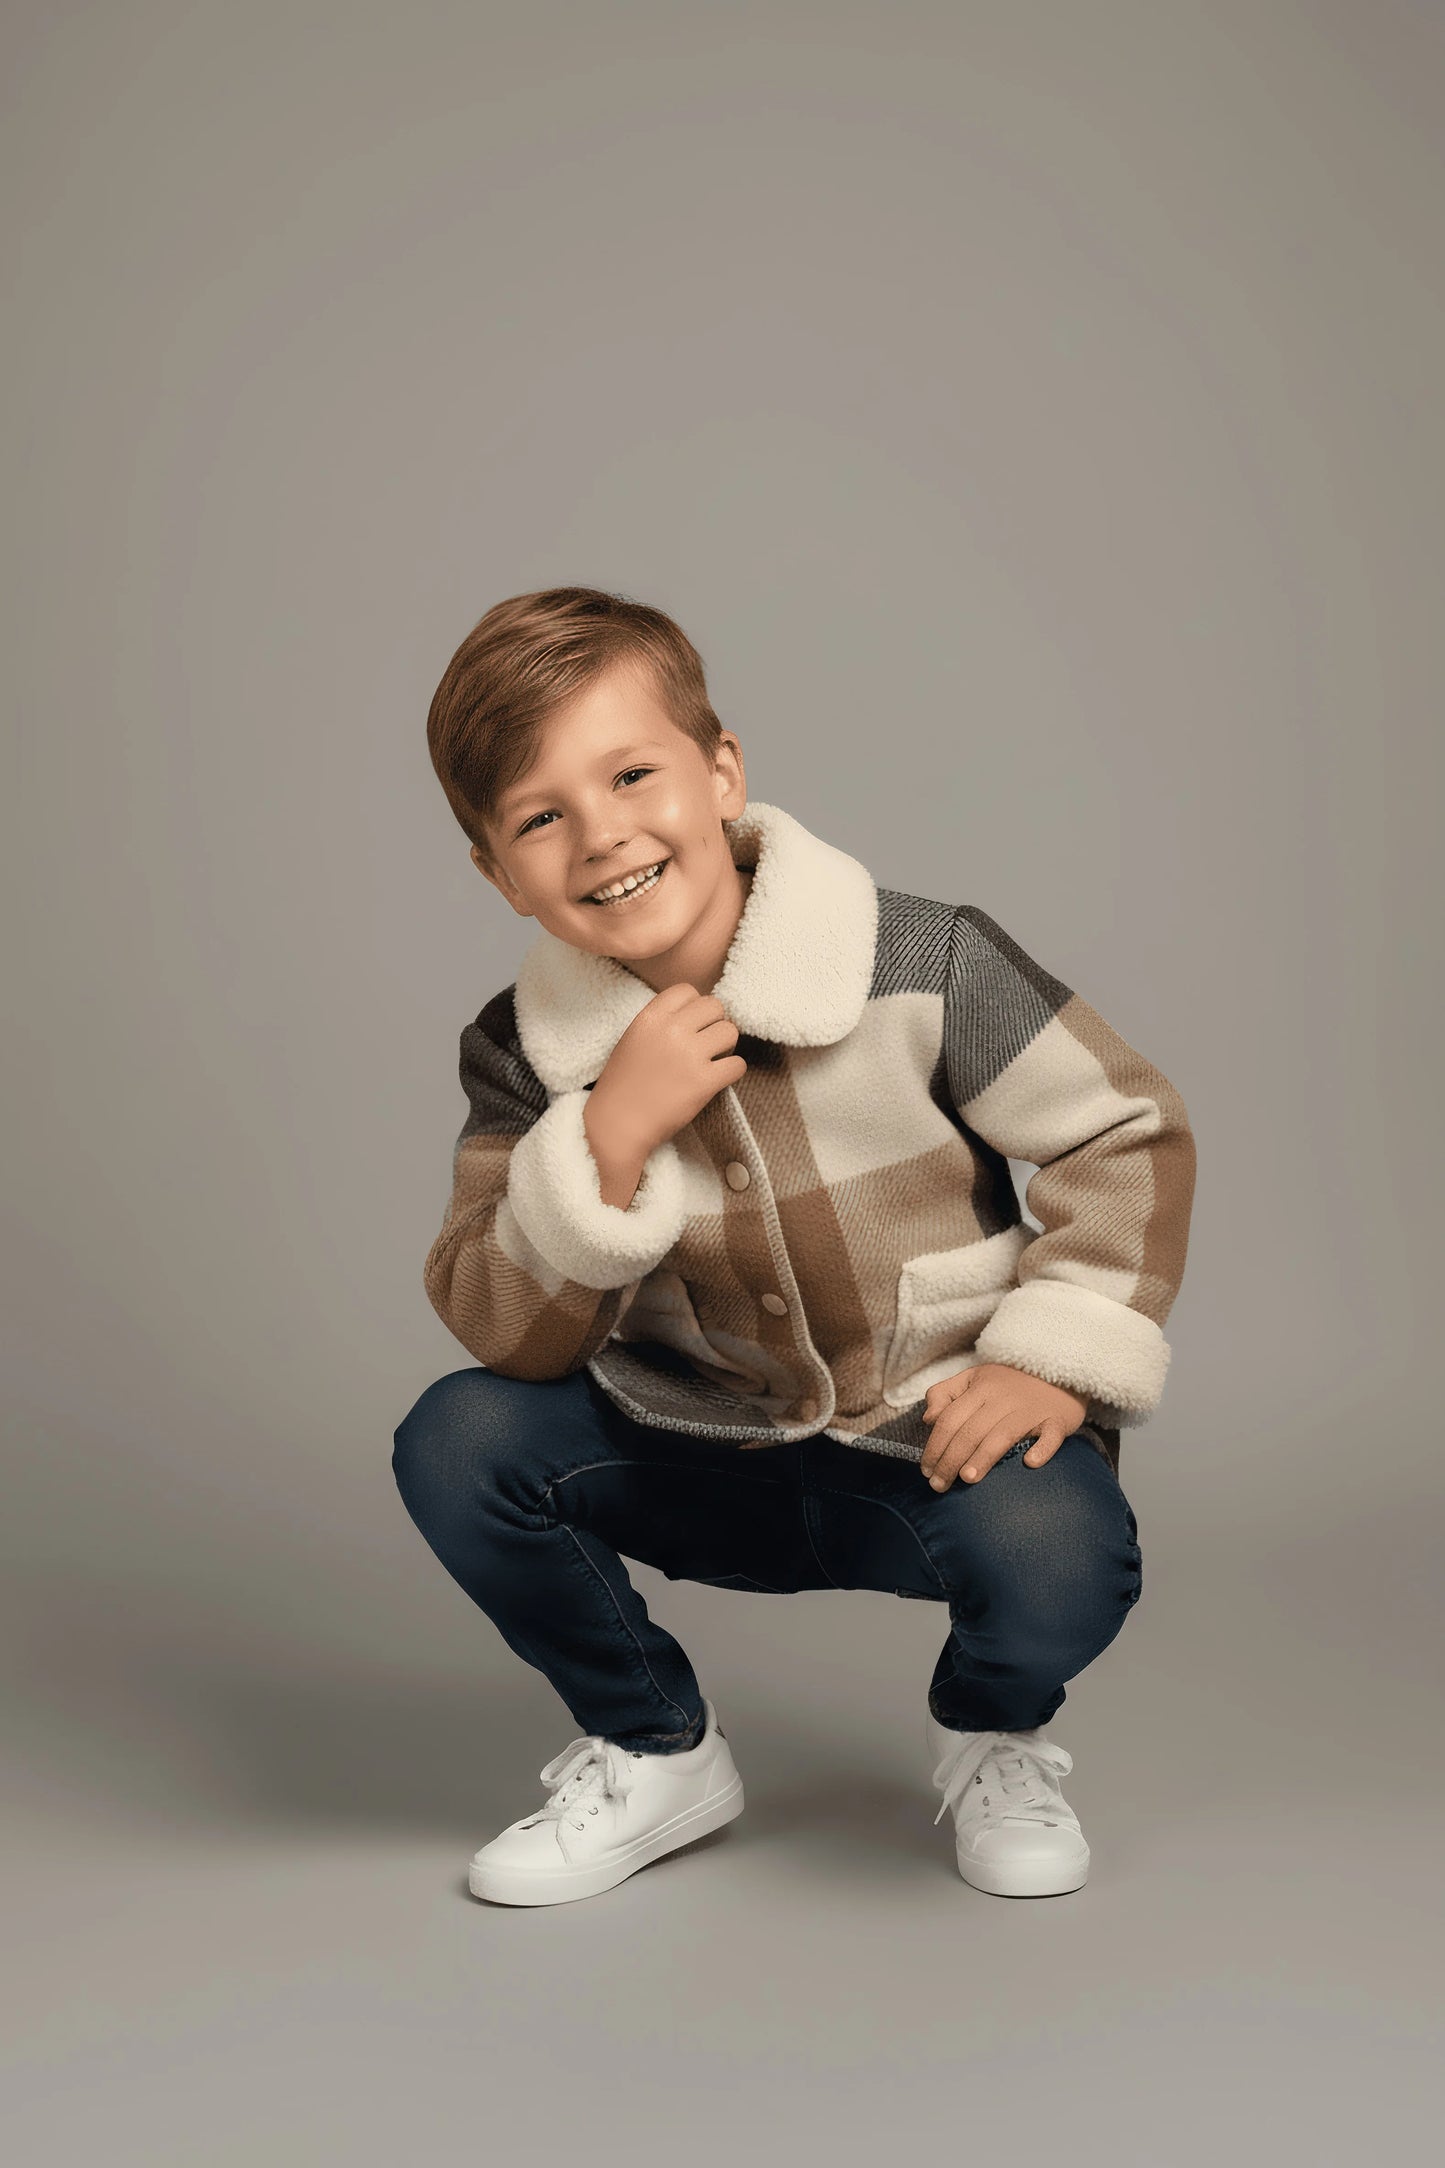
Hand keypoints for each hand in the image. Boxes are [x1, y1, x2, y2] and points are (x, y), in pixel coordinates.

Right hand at [587, 982, 747, 1163]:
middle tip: (707, 1043)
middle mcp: (671, 1030)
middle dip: (714, 1024)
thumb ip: (660, 1023)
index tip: (692, 1024)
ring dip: (726, 1046)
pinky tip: (717, 1079)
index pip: (688, 990)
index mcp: (650, 1017)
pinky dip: (732, 1072)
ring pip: (730, 1032)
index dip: (694, 1007)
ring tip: (713, 1061)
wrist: (617, 1124)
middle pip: (715, 1006)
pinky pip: (738, 1064)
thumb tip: (694, 1014)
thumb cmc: (622, 1085)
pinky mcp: (704, 1081)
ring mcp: (689, 1055)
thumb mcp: (633, 1039)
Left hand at [918, 1363, 1087, 1490]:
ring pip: (1002, 1436)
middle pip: (971, 1432)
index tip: (926, 1470)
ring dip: (983, 1458)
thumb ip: (945, 1393)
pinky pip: (1050, 1436)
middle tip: (939, 1485)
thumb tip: (929, 1419)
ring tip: (967, 1479)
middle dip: (950, 1461)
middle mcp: (1004, 1398)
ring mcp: (1031, 1410)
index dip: (934, 1446)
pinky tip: (1030, 1463)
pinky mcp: (1057, 1421)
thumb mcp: (974, 1377)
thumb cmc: (1010, 1382)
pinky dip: (1042, 1450)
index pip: (950, 1419)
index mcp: (981, 1388)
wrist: (1058, 1370)